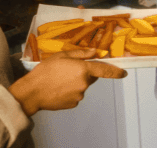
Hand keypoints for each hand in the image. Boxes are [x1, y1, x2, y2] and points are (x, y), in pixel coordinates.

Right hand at [9, 48, 126, 115]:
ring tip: (59, 80)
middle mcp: (84, 83)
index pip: (105, 70)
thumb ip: (80, 54)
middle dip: (84, 73)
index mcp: (83, 69)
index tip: (123, 73)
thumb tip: (95, 52)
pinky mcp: (73, 103)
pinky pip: (75, 95)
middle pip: (91, 77)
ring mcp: (79, 95)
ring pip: (82, 86)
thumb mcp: (61, 56)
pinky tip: (58, 88)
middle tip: (68, 70)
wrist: (32, 92)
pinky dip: (70, 91)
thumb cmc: (45, 71)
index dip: (116, 72)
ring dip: (75, 82)